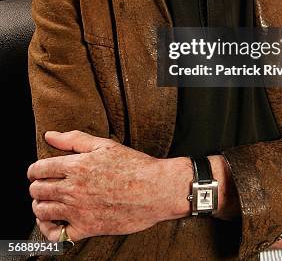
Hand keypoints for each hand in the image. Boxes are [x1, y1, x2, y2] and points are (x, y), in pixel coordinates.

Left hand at [28, 130, 191, 241]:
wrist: (157, 189)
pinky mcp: (88, 228)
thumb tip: (49, 135)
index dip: (34, 170)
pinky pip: (57, 235)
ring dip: (39, 206)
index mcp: (76, 166)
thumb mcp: (104, 145)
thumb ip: (74, 139)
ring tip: (45, 202)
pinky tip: (53, 222)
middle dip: (36, 187)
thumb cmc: (134, 165)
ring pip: (43, 211)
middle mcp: (73, 189)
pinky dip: (49, 229)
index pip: (40, 169)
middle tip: (42, 186)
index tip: (37, 172)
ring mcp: (79, 210)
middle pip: (38, 190)